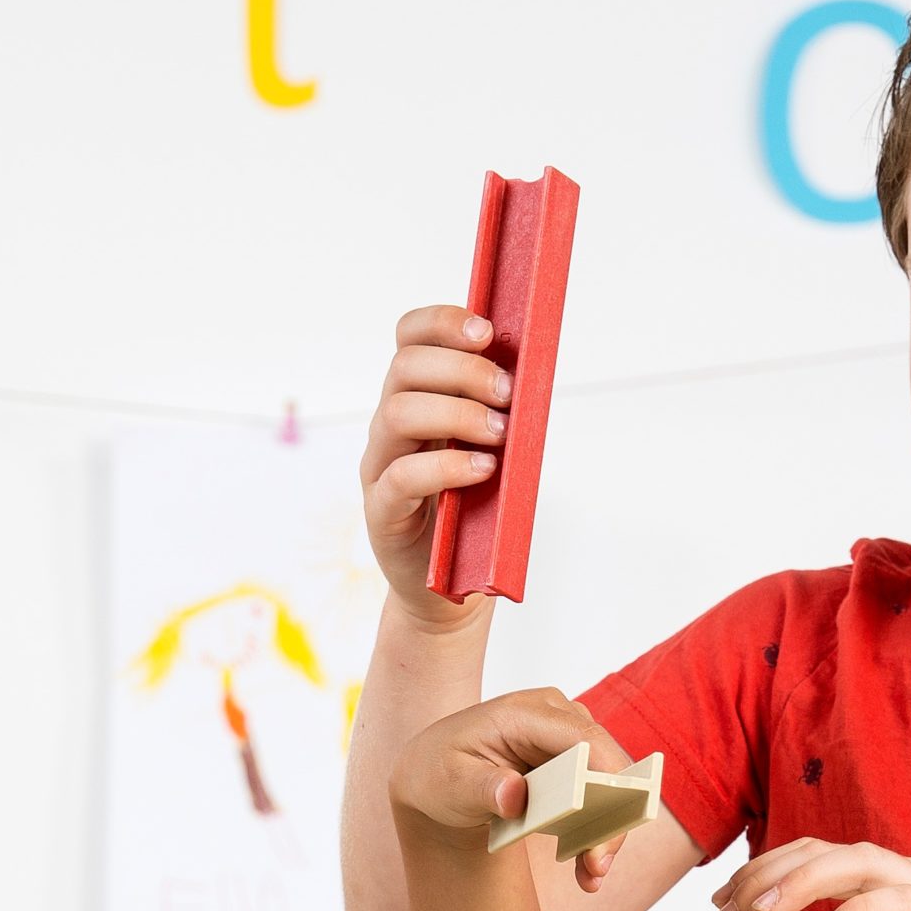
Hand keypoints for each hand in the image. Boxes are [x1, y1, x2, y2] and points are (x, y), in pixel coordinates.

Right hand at [360, 305, 513, 627]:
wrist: (448, 588)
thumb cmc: (473, 514)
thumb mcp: (490, 450)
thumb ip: (497, 412)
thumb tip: (531, 374)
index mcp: (414, 399)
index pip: (408, 338)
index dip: (442, 322)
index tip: (486, 331)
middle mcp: (388, 427)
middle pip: (404, 368)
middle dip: (462, 369)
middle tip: (507, 393)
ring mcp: (379, 467)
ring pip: (397, 413)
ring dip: (458, 413)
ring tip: (499, 434)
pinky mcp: (382, 511)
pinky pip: (402, 476)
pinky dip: (447, 465)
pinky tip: (482, 469)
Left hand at [389, 688, 624, 865]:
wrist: (432, 776)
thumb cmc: (439, 771)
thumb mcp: (449, 782)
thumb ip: (482, 788)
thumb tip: (514, 795)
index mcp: (524, 712)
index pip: (581, 737)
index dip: (607, 774)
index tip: (614, 817)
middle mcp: (555, 717)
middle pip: (605, 762)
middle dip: (612, 813)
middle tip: (598, 863)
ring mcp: (567, 740)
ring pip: (609, 783)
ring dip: (607, 830)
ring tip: (592, 874)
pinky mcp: (572, 765)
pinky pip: (598, 798)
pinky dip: (595, 834)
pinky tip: (585, 871)